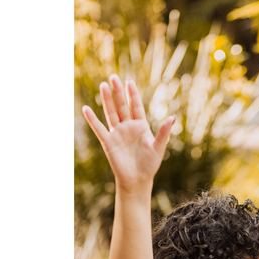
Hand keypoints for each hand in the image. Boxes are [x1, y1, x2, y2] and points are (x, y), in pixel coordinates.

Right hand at [81, 75, 175, 190]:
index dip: (132, 93)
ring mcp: (117, 133)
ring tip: (103, 85)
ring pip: (111, 113)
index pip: (135, 106)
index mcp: (140, 126)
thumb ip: (164, 132)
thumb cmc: (149, 165)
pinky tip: (87, 108)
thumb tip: (172, 117)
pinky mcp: (108, 142)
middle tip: (113, 77)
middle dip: (118, 92)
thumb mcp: (159, 147)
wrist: (137, 180)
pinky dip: (92, 119)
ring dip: (106, 100)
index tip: (129, 81)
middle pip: (121, 106)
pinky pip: (99, 128)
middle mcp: (127, 127)